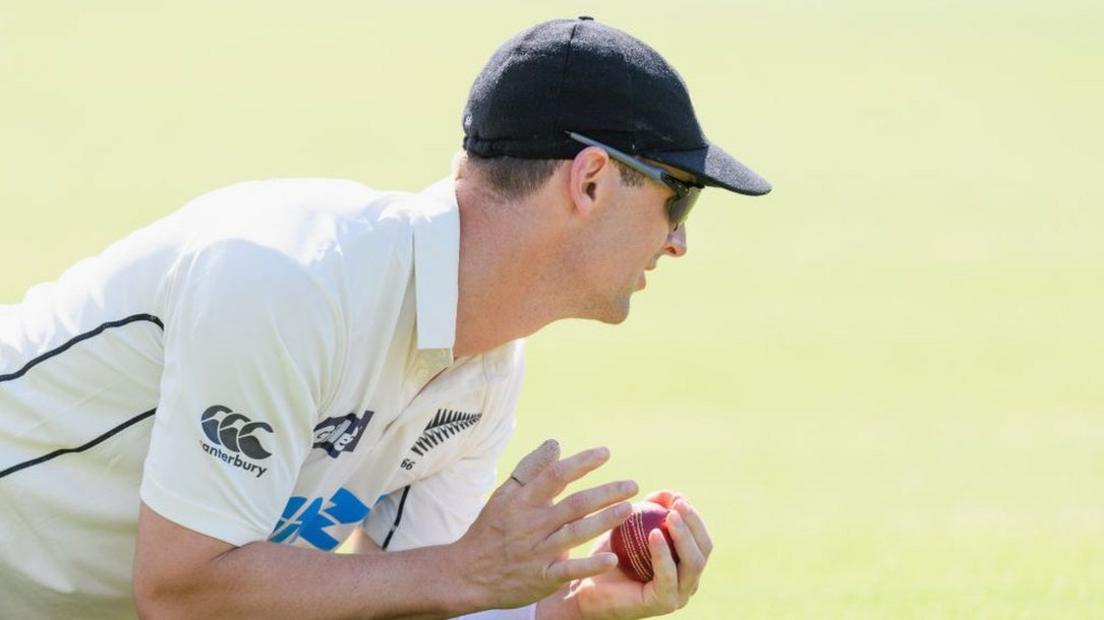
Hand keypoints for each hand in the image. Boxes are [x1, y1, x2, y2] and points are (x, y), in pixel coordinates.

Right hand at [450, 440, 638, 611]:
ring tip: (628, 510)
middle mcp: (532, 524)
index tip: (606, 453)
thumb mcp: (503, 495)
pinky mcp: (543, 577)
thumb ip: (530, 469)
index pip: (556, 476)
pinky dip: (590, 565)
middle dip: (605, 493)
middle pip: (574, 504)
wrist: (467, 574)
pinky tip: (611, 558)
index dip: (582, 463)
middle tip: (632, 485)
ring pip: (575, 533)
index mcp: (524, 501)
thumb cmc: (491, 530)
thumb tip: (555, 444)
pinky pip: (569, 569)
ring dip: (604, 521)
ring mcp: (538, 551)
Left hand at [555, 490, 712, 619]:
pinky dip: (663, 554)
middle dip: (694, 523)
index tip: (677, 497)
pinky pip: (668, 576)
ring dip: (683, 536)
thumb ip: (651, 511)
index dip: (693, 515)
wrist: (586, 588)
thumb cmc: (609, 557)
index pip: (700, 538)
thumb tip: (669, 494)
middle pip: (704, 549)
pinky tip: (654, 535)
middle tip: (678, 503)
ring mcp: (678, 595)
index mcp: (684, 565)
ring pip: (693, 563)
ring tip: (670, 516)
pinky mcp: (663, 603)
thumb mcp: (631, 527)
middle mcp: (688, 582)